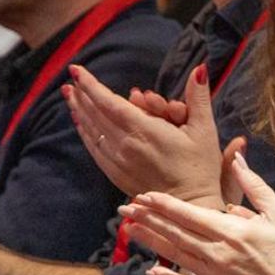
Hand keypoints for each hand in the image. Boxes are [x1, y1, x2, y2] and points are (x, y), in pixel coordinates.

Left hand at [64, 63, 225, 208]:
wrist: (190, 205)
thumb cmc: (200, 167)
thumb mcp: (205, 129)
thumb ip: (198, 98)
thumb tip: (199, 69)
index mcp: (145, 131)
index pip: (109, 102)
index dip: (91, 85)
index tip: (77, 70)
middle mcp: (126, 146)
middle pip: (96, 114)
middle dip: (81, 95)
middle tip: (70, 81)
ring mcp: (119, 161)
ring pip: (92, 131)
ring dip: (79, 111)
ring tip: (70, 96)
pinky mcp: (117, 174)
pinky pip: (95, 149)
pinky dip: (85, 133)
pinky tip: (80, 123)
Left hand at [122, 153, 274, 274]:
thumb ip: (254, 186)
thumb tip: (237, 158)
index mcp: (231, 231)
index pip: (188, 214)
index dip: (163, 204)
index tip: (144, 195)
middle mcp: (216, 253)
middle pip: (174, 232)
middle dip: (147, 218)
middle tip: (124, 209)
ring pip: (174, 255)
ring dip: (150, 241)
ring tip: (130, 230)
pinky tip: (152, 269)